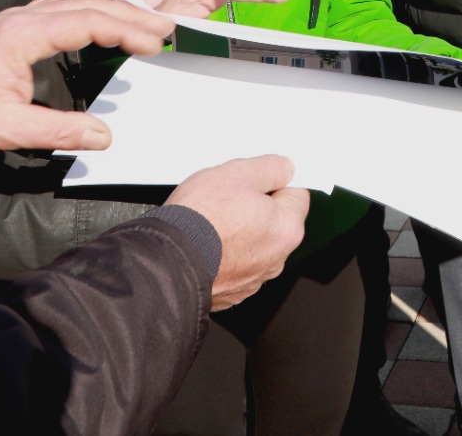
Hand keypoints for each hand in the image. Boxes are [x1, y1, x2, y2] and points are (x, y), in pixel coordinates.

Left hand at [0, 0, 175, 153]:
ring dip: (110, 11)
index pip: (86, 22)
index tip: (155, 43)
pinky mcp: (10, 28)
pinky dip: (89, 12)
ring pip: (73, 2)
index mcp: (22, 35)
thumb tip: (105, 136)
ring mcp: (14, 20)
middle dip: (128, 15)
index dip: (125, 30)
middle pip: (85, 5)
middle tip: (165, 27)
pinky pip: (59, 8)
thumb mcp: (5, 129)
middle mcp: (21, 18)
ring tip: (142, 23)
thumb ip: (58, 131)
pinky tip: (100, 23)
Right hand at [167, 154, 309, 310]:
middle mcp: (276, 259)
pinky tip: (204, 243)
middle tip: (227, 197)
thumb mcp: (239, 173)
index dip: (274, 181)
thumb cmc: (200, 220)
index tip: (257, 179)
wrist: (165, 263)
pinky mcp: (229, 292)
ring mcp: (252, 279)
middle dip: (254, 207)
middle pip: (274, 221)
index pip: (296, 194)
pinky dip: (222, 254)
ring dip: (237, 232)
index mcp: (287, 229)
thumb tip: (284, 169)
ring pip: (252, 244)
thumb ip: (271, 168)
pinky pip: (231, 264)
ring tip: (210, 221)